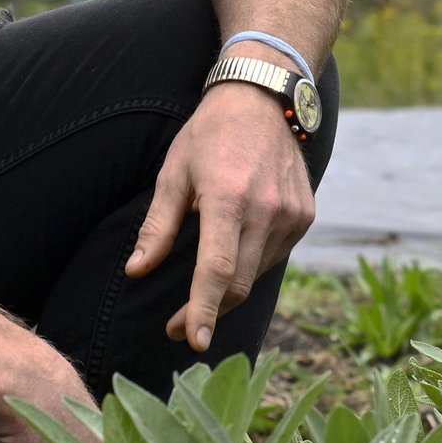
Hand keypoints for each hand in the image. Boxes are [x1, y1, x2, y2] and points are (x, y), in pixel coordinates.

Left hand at [125, 82, 317, 350]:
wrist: (263, 100)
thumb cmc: (209, 135)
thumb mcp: (173, 174)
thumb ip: (157, 227)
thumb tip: (137, 271)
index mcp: (228, 200)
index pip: (216, 270)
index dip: (203, 310)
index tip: (192, 341)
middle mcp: (266, 210)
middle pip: (238, 282)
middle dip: (208, 311)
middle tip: (178, 328)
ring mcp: (291, 214)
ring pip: (256, 273)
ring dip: (228, 289)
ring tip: (201, 292)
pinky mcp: (304, 215)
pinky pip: (273, 256)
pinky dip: (250, 265)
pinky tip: (234, 254)